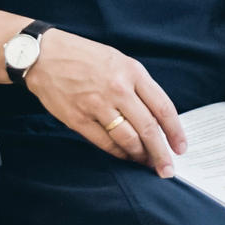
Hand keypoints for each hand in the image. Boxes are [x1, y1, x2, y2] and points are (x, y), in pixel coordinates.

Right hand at [25, 28, 185, 169]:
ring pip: (128, 140)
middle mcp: (118, 89)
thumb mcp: (118, 61)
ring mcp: (97, 105)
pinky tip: (126, 157)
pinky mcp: (79, 119)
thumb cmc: (83, 57)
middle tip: (167, 169)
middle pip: (148, 129)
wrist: (44, 55)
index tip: (181, 147)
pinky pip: (105, 143)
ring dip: (140, 156)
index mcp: (132, 72)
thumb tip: (156, 118)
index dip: (175, 131)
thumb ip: (138, 86)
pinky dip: (119, 153)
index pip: (162, 107)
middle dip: (161, 154)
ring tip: (146, 163)